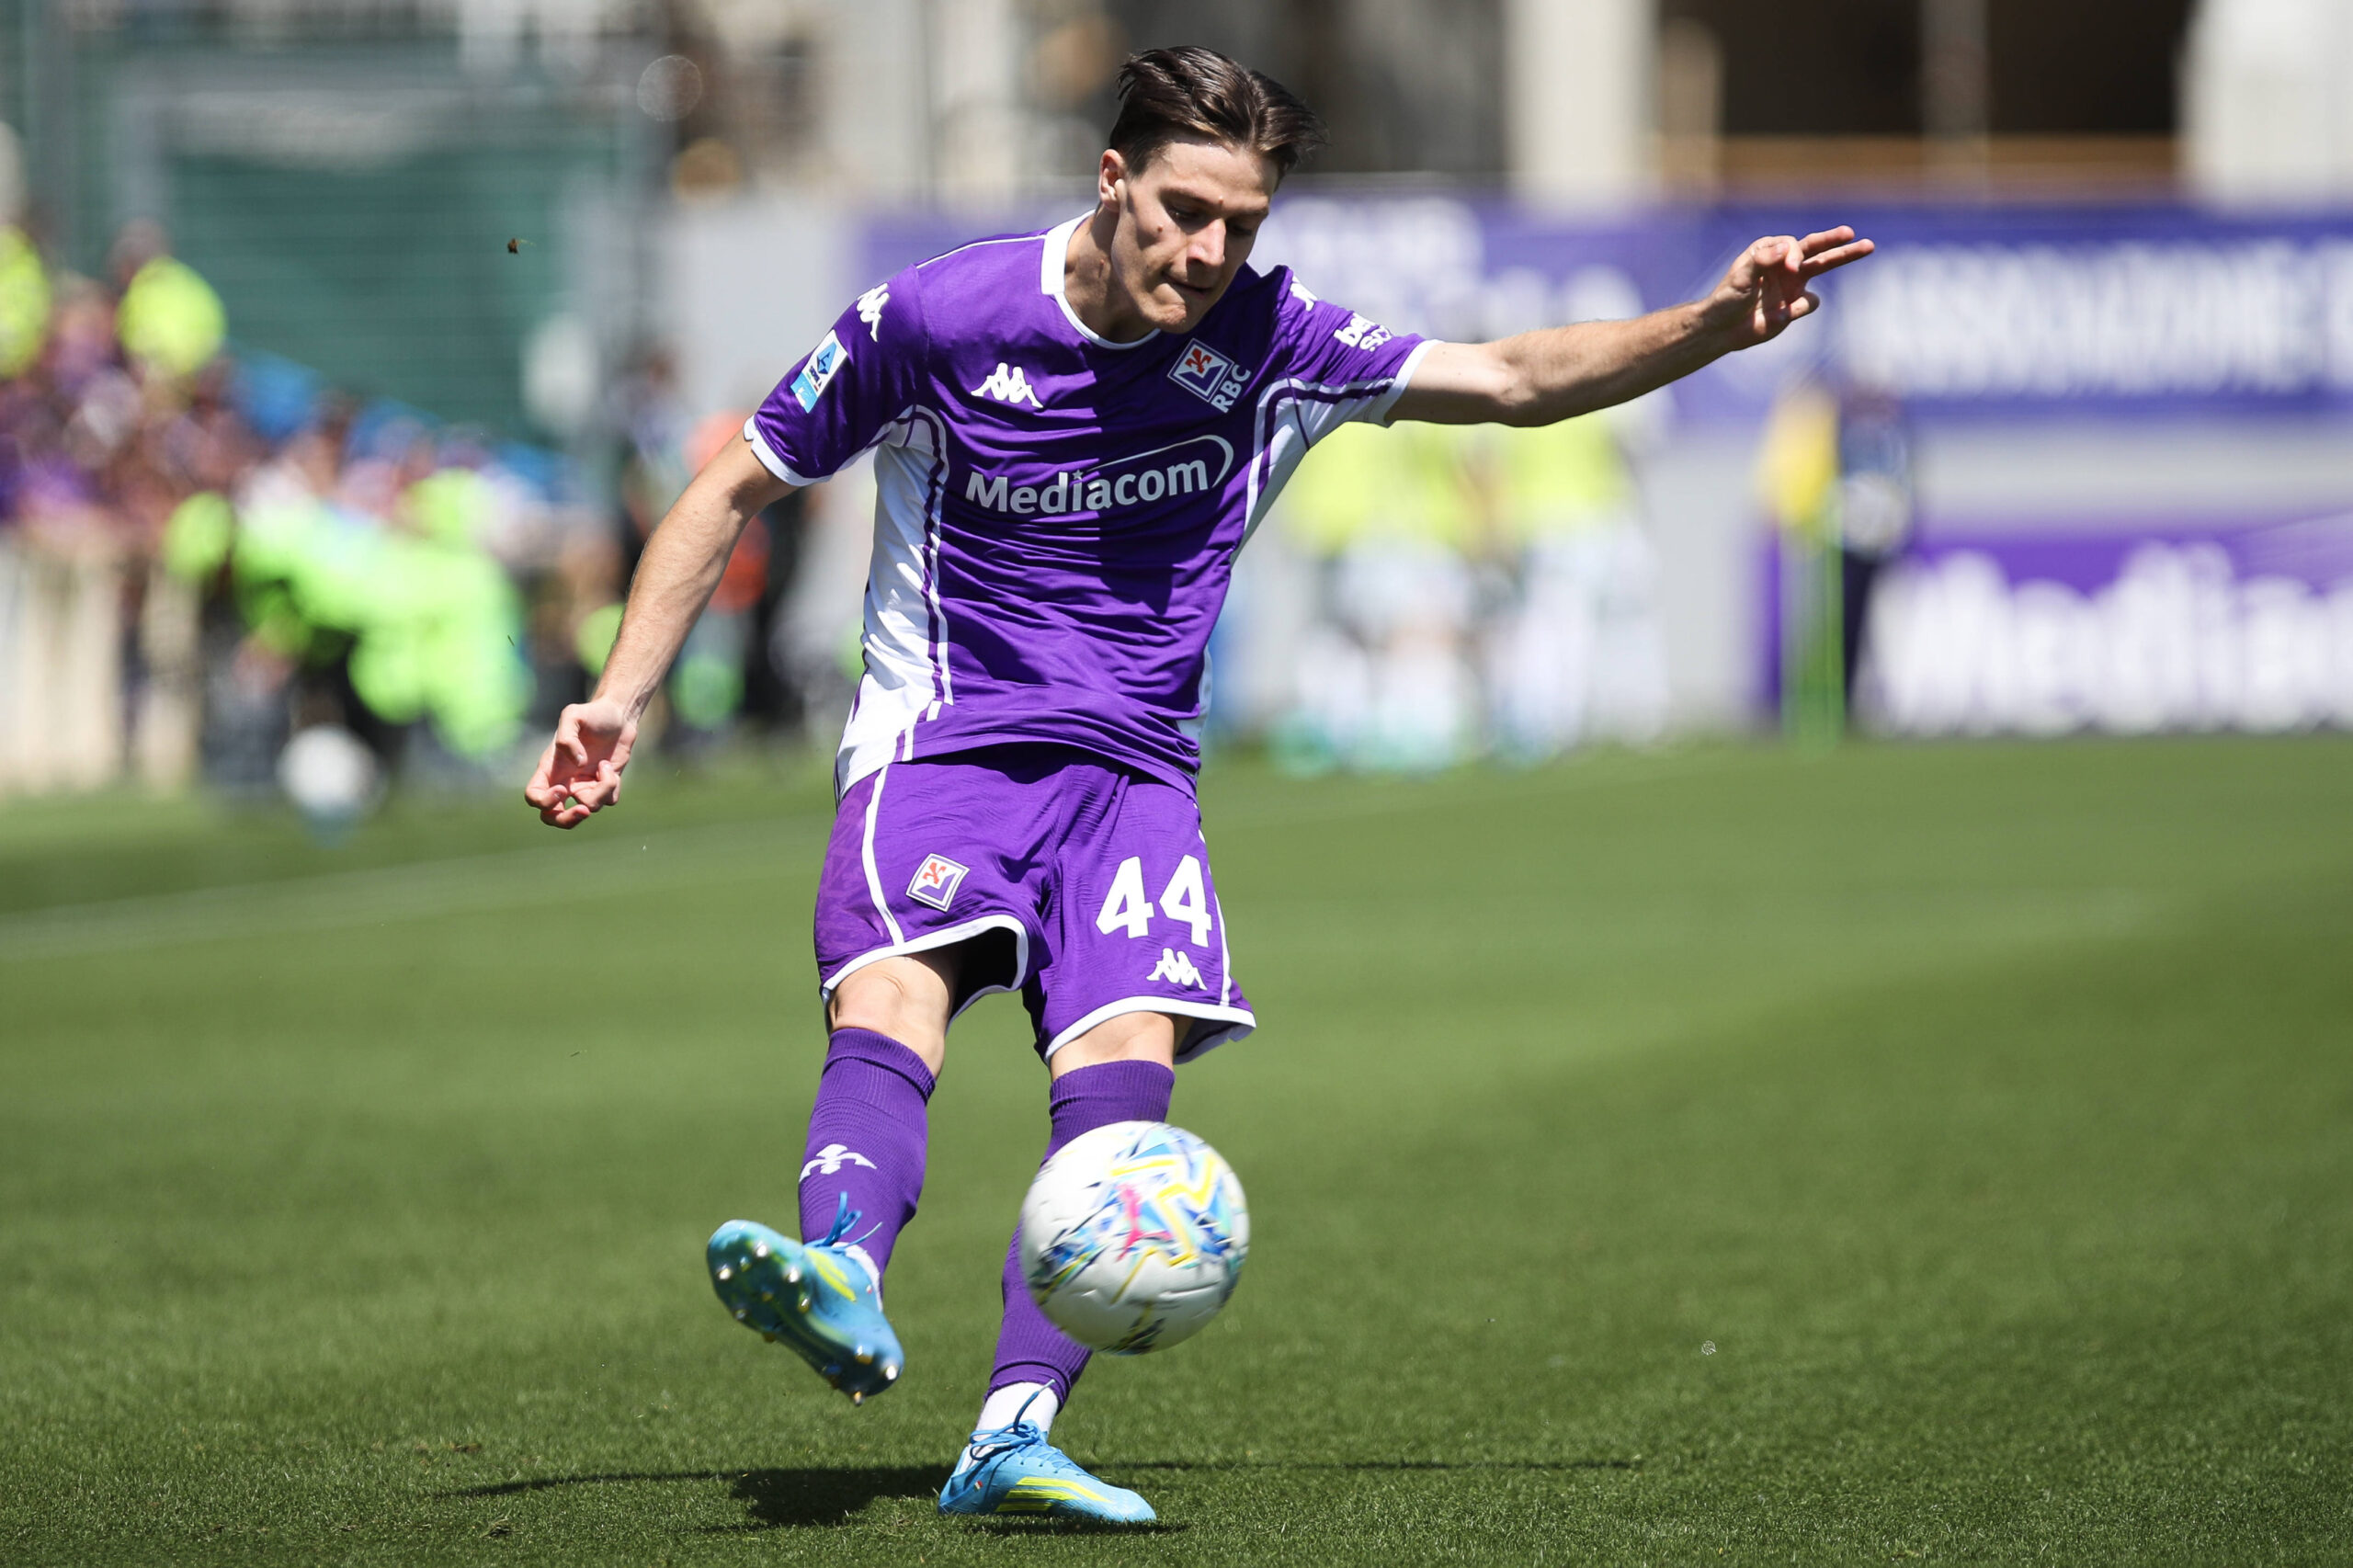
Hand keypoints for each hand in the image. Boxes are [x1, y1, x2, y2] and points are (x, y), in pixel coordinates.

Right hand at [524, 697, 636, 828]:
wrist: (619, 715)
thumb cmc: (592, 714)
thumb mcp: (573, 715)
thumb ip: (567, 737)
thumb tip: (577, 764)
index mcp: (550, 768)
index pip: (533, 796)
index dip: (544, 801)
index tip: (562, 789)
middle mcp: (564, 781)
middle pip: (553, 817)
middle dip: (567, 820)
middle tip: (584, 810)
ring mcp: (584, 786)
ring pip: (588, 808)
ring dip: (602, 790)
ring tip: (605, 764)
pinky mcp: (604, 786)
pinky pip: (608, 801)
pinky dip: (612, 787)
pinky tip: (610, 768)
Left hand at [1706, 227, 1874, 349]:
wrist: (1723, 329)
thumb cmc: (1727, 299)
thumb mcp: (1741, 278)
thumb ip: (1763, 260)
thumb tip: (1788, 246)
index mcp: (1768, 252)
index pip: (1793, 246)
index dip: (1795, 255)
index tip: (1790, 268)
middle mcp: (1784, 264)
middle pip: (1816, 249)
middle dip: (1836, 241)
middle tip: (1854, 234)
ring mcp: (1792, 284)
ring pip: (1823, 267)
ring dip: (1843, 257)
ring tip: (1867, 246)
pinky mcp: (1795, 305)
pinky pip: (1810, 303)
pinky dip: (1801, 308)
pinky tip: (1780, 315)